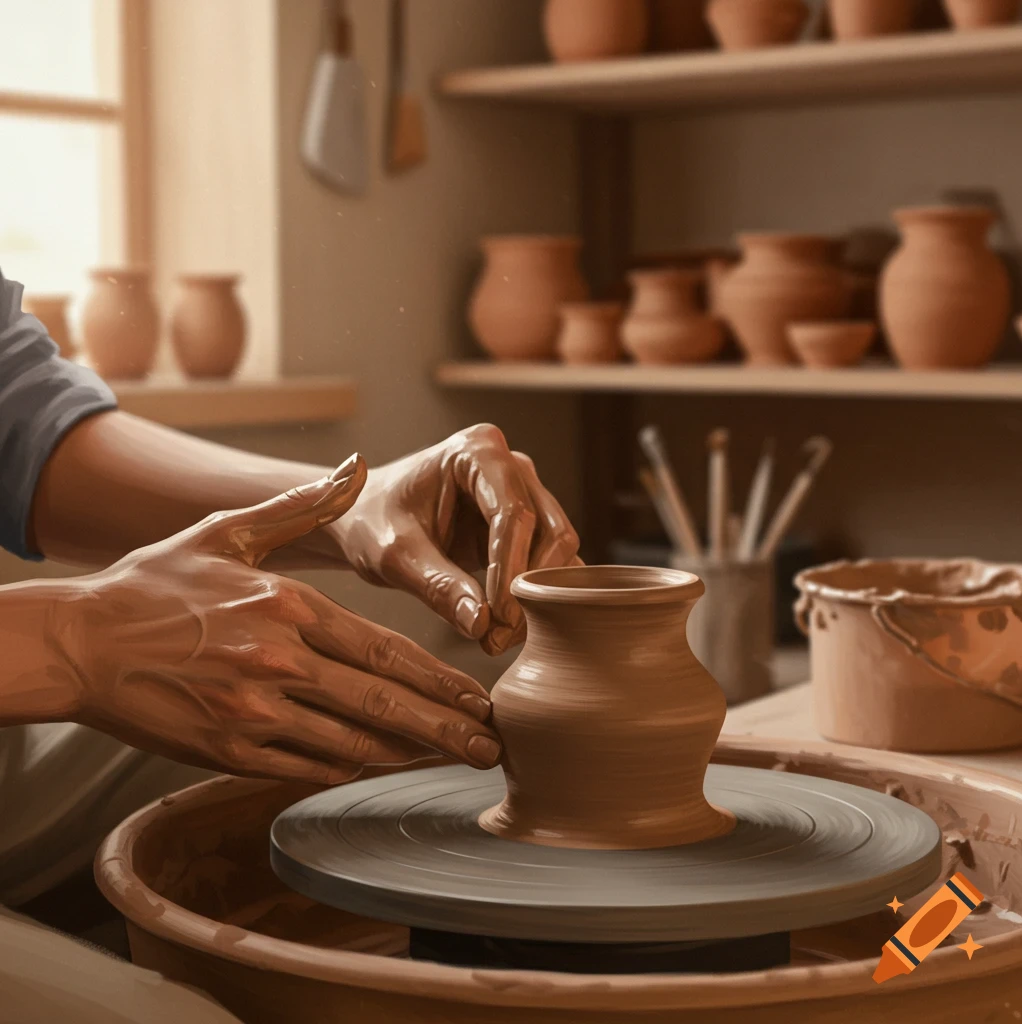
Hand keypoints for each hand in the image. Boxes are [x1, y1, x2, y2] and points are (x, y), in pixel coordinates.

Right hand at [53, 454, 500, 784]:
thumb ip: (302, 505)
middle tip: (492, 746)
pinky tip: (385, 771)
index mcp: (288, 609)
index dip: (439, 679)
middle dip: (445, 727)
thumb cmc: (156, 585)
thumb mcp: (228, 531)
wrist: (79, 642)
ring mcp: (254, 714)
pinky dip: (352, 770)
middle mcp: (278, 665)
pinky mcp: (227, 751)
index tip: (481, 696)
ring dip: (410, 754)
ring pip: (351, 742)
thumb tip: (358, 466)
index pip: (384, 650)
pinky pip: (305, 767)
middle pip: (382, 702)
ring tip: (455, 762)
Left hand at [331, 425, 580, 655]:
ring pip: (558, 550)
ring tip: (496, 637)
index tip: (496, 618)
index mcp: (477, 451)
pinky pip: (549, 564)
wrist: (365, 519)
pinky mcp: (527, 526)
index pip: (513, 513)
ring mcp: (524, 494)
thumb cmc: (372, 522)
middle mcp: (511, 466)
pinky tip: (505, 628)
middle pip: (550, 530)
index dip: (510, 570)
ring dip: (537, 598)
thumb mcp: (393, 555)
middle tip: (498, 636)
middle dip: (529, 588)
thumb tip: (481, 624)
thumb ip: (437, 586)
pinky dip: (536, 598)